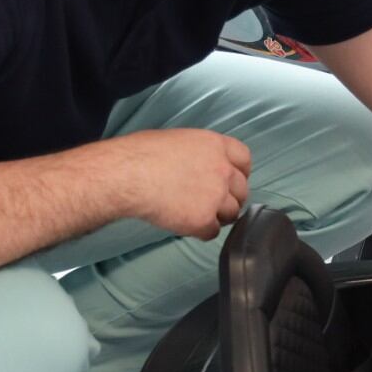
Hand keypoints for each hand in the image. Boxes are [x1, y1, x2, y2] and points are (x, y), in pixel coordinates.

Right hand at [112, 128, 251, 239]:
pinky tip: (185, 224)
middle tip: (211, 202)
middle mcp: (222, 170)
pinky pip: (212, 232)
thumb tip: (196, 165)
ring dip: (217, 216)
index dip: (238, 172)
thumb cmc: (140, 154)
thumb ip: (198, 153)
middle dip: (230, 197)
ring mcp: (216, 196)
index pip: (244, 159)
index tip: (230, 180)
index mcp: (215, 145)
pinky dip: (200, 231)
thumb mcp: (177, 140)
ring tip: (195, 214)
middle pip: (241, 189)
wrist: (128, 175)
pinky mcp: (204, 220)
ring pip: (231, 213)